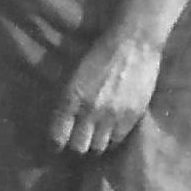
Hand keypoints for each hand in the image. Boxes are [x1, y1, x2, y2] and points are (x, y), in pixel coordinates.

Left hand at [50, 25, 166, 154]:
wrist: (134, 42)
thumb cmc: (101, 52)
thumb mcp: (75, 74)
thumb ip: (68, 99)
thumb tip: (63, 123)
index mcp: (71, 97)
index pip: (57, 136)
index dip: (56, 144)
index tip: (57, 144)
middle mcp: (89, 110)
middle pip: (78, 148)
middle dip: (76, 146)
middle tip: (78, 141)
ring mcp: (112, 115)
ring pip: (99, 148)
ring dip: (95, 144)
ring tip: (96, 138)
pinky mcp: (131, 117)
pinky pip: (118, 140)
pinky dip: (112, 139)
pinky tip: (111, 131)